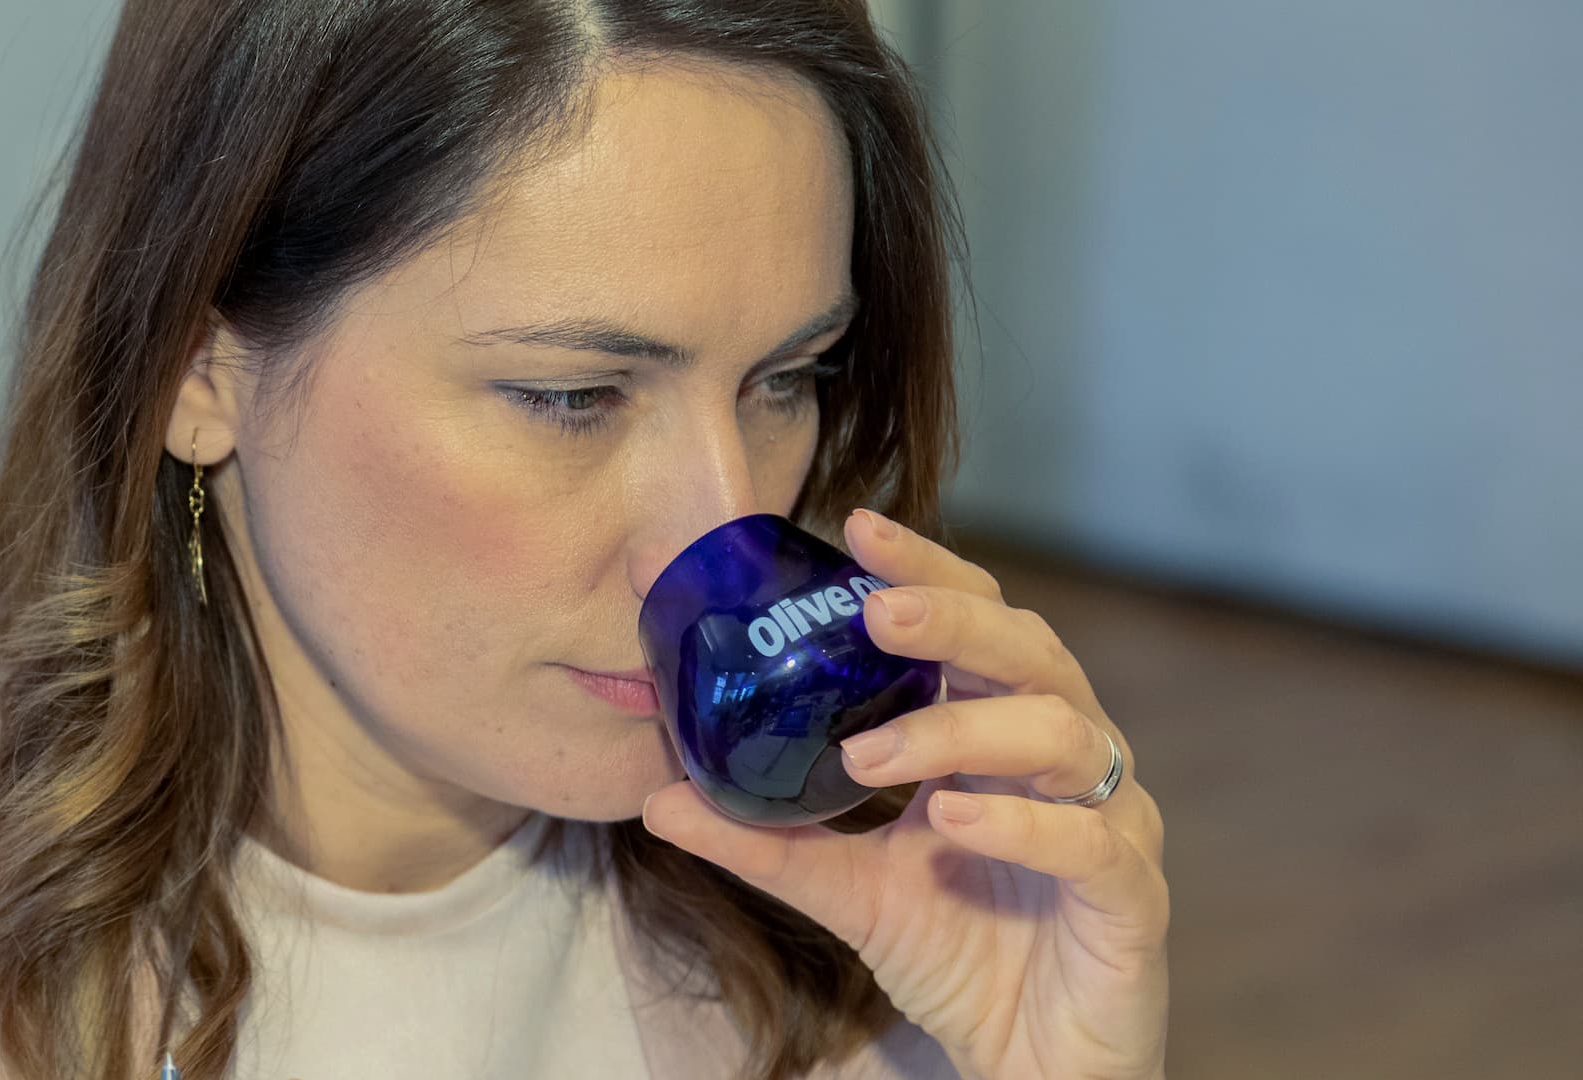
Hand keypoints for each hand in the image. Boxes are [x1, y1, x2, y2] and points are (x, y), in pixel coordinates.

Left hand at [640, 508, 1169, 1079]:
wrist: (1030, 1069)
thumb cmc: (961, 955)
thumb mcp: (845, 889)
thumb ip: (762, 839)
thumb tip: (657, 798)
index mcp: (1002, 731)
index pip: (976, 623)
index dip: (928, 571)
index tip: (856, 529)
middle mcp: (1067, 758)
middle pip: (1032, 652)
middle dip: (954, 620)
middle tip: (876, 609)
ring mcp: (1111, 820)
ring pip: (1063, 734)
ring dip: (963, 730)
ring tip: (874, 754)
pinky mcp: (1132, 897)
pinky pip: (1091, 840)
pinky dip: (1022, 821)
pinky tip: (954, 817)